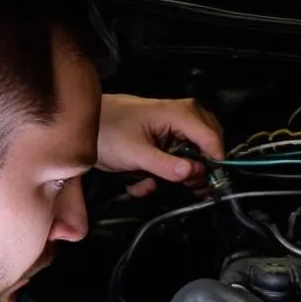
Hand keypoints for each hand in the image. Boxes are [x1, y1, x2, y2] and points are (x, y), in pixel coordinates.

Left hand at [96, 94, 223, 197]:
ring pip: (194, 157)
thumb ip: (165, 165)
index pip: (212, 139)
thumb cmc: (107, 131)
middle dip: (194, 172)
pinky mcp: (166, 139)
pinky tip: (143, 181)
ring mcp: (175, 128)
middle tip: (180, 188)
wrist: (86, 125)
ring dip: (176, 176)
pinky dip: (162, 174)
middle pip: (208, 147)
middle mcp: (183, 117)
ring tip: (151, 184)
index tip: (207, 186)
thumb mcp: (136, 153)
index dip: (214, 164)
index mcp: (180, 113)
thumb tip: (192, 173)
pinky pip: (177, 160)